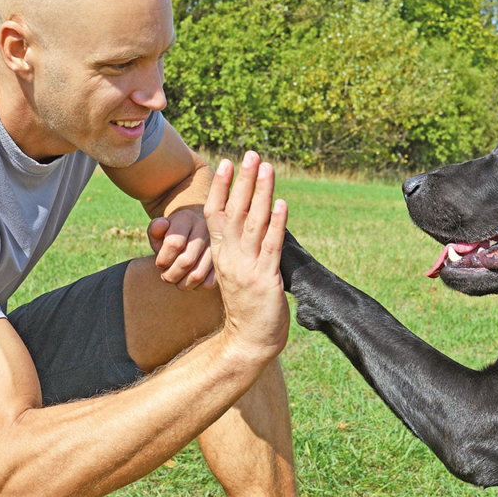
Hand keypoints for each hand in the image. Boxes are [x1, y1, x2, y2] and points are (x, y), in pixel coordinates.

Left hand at [148, 208, 215, 290]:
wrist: (193, 234)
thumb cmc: (172, 236)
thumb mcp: (160, 230)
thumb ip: (155, 229)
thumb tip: (160, 225)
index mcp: (187, 218)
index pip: (174, 243)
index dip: (163, 259)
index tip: (159, 264)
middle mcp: (206, 229)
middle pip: (186, 262)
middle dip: (170, 275)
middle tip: (166, 276)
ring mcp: (217, 246)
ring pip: (198, 275)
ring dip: (182, 284)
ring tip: (176, 280)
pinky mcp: (222, 261)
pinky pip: (209, 282)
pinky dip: (196, 287)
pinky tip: (190, 280)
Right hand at [204, 151, 289, 357]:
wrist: (249, 341)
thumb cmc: (246, 306)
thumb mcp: (235, 272)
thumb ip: (240, 247)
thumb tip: (252, 219)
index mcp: (220, 254)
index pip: (216, 213)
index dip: (222, 187)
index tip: (227, 162)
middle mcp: (230, 257)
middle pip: (235, 211)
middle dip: (243, 181)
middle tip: (251, 154)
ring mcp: (247, 268)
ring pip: (253, 223)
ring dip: (261, 193)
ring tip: (267, 169)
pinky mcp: (265, 279)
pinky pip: (271, 246)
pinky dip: (276, 224)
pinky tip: (281, 204)